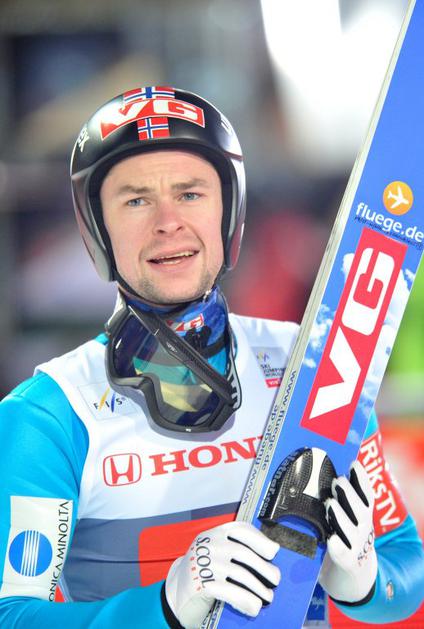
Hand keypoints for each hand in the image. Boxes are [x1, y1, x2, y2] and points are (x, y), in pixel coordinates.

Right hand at [164, 521, 279, 628]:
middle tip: (275, 579)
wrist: (174, 594)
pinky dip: (247, 601)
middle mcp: (209, 544)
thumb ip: (234, 551)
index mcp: (214, 534)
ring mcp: (205, 563)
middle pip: (244, 553)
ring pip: (241, 574)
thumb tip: (268, 560)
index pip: (240, 529)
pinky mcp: (202, 584)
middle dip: (264, 568)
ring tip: (268, 597)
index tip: (273, 551)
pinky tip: (254, 607)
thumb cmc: (202, 574)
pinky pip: (231, 592)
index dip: (260, 539)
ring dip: (259, 587)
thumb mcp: (216, 555)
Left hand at [319, 460, 376, 603]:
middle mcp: (363, 530)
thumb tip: (325, 470)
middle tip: (337, 481)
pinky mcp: (345, 563)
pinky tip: (331, 540)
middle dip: (349, 495)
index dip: (362, 479)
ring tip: (330, 504)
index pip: (367, 496)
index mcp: (364, 517)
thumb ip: (342, 499)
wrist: (353, 575)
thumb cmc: (345, 536)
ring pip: (350, 531)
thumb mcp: (349, 517)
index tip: (354, 463)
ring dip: (340, 516)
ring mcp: (356, 547)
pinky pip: (341, 554)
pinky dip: (337, 547)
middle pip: (360, 511)